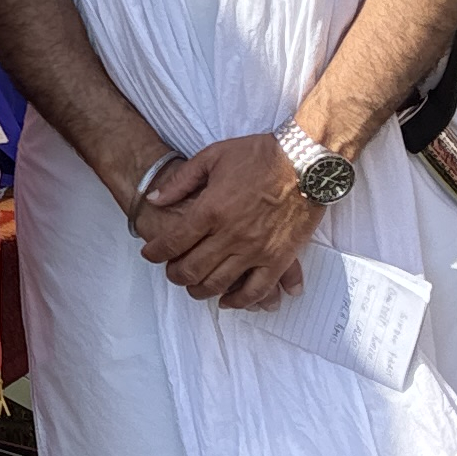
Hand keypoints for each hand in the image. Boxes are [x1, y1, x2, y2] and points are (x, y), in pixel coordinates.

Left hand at [137, 132, 319, 308]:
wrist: (306, 160)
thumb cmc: (260, 154)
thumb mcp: (213, 156)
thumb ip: (181, 181)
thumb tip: (154, 198)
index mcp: (211, 209)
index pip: (173, 242)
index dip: (156, 253)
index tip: (150, 255)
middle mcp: (230, 235)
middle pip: (192, 269)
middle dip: (175, 275)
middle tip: (172, 272)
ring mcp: (256, 250)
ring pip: (219, 284)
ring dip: (200, 290)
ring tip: (195, 286)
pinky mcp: (280, 258)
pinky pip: (256, 290)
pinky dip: (239, 301)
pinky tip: (228, 300)